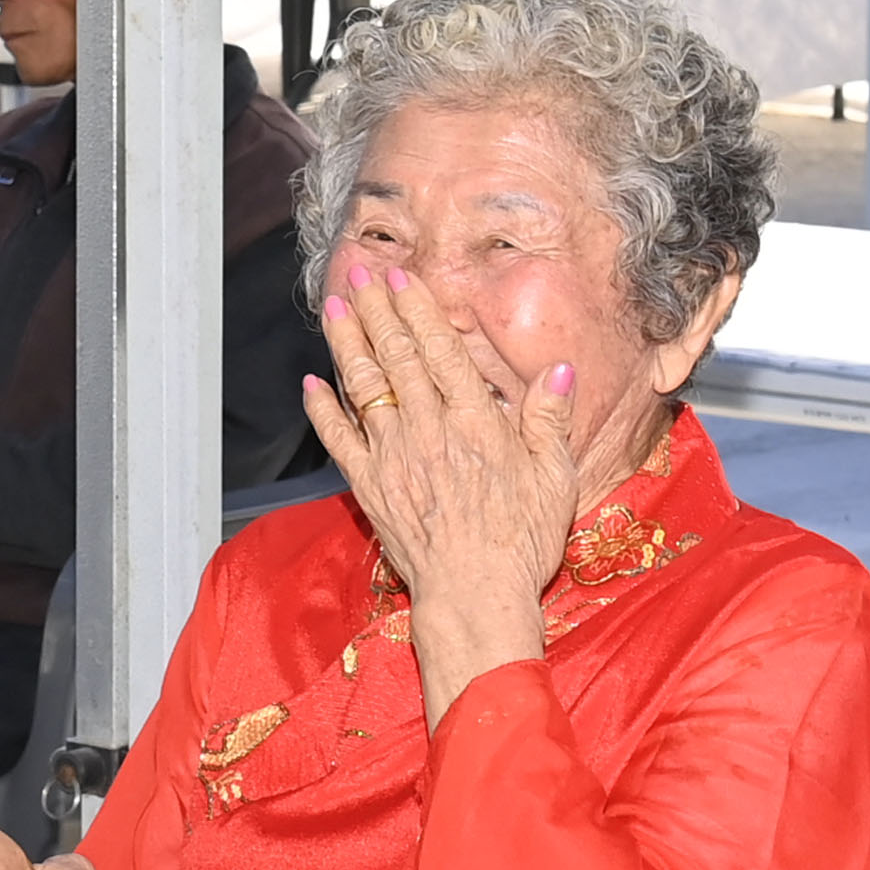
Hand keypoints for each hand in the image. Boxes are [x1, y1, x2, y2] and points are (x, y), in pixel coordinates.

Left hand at [298, 262, 576, 721]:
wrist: (476, 598)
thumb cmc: (522, 543)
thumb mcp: (555, 478)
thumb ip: (549, 421)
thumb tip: (559, 371)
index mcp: (475, 422)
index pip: (440, 351)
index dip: (417, 310)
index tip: (400, 277)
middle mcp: (429, 430)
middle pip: (396, 357)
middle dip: (375, 309)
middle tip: (357, 271)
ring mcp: (394, 458)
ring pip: (363, 387)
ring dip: (346, 343)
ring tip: (331, 306)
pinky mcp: (371, 489)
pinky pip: (340, 441)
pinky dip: (323, 410)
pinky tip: (311, 384)